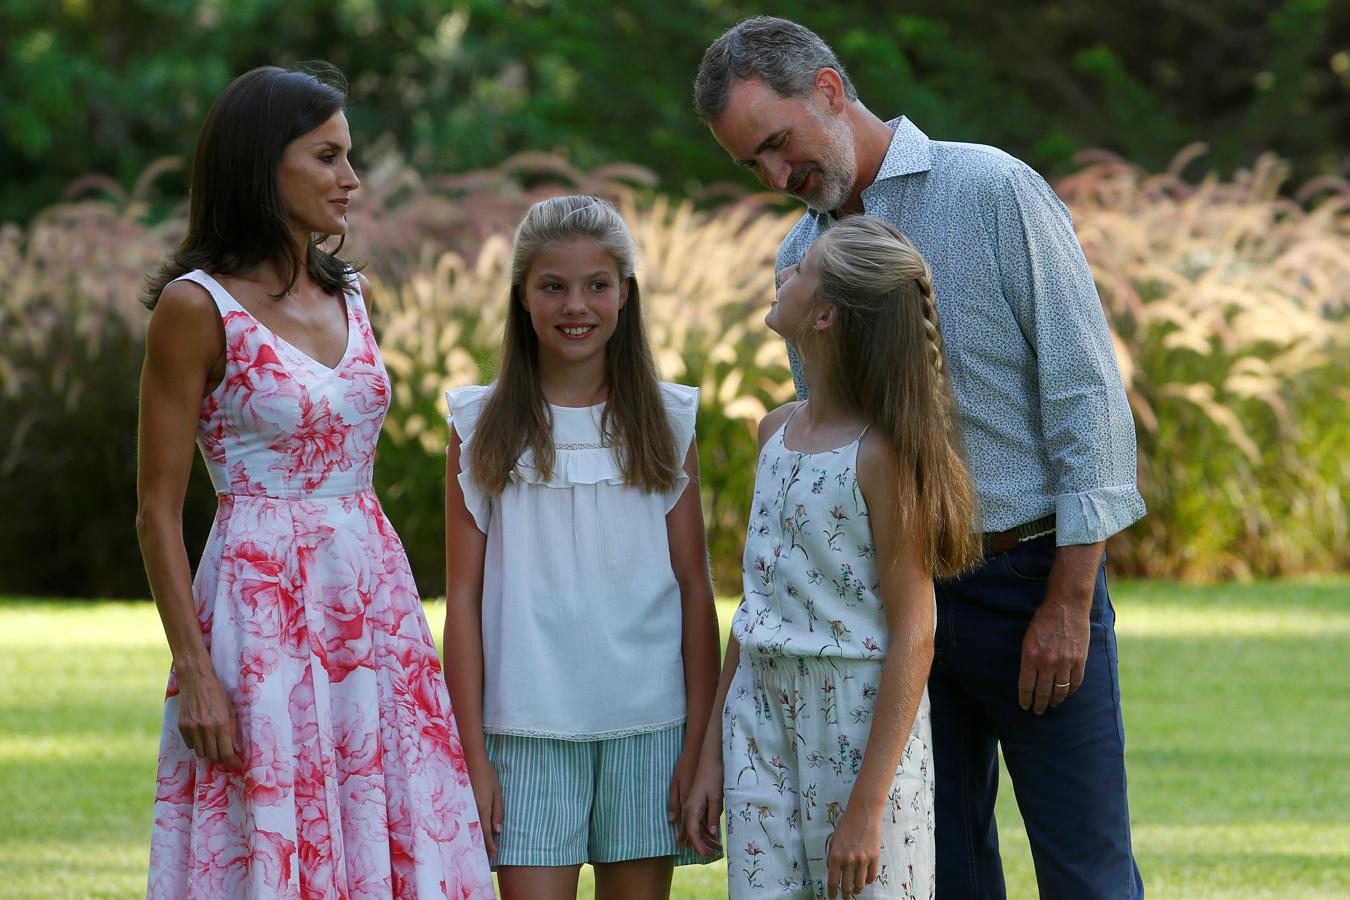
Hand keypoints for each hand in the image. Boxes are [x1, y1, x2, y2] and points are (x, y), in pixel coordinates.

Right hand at [175, 663, 242, 769]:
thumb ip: (231, 730)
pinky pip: (190, 745)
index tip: (237, 766)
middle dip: (221, 758)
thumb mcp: (230, 710)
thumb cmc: (217, 693)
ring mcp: (192, 728)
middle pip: (213, 756)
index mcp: (221, 724)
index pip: (226, 753)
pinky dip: (197, 744)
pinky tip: (201, 735)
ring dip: (208, 751)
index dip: (232, 763)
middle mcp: (205, 729)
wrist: (196, 679)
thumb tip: (234, 749)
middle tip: (226, 755)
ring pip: (200, 753)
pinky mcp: (181, 726)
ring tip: (213, 743)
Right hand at [466, 755, 503, 856]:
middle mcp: (472, 811)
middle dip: (481, 845)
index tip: (493, 855)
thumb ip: (498, 812)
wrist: (471, 762)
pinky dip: (469, 828)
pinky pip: (466, 820)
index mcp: (483, 809)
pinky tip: (470, 833)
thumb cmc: (487, 776)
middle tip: (485, 857)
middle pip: (477, 833)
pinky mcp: (461, 804)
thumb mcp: (498, 793)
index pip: (486, 832)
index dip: (490, 845)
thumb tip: (498, 831)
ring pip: (470, 828)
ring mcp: (465, 808)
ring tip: (479, 849)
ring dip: (475, 838)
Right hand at [677, 749, 722, 856]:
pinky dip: (703, 828)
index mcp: (691, 808)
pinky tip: (710, 833)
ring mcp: (689, 803)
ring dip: (703, 837)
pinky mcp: (694, 800)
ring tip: (715, 847)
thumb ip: (713, 816)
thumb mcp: (716, 797)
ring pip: (693, 826)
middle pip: (691, 832)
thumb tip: (712, 834)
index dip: (698, 846)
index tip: (706, 856)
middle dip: (700, 845)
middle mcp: (687, 807)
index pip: (692, 833)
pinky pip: (696, 819)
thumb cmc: (712, 776)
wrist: (708, 758)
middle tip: (711, 855)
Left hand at [826, 802, 881, 898]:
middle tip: (845, 898)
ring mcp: (862, 860)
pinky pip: (872, 876)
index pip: (832, 881)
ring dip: (857, 890)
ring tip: (856, 891)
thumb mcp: (833, 840)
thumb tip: (831, 870)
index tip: (832, 898)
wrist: (863, 812)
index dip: (832, 892)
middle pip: (846, 886)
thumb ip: (831, 856)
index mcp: (835, 856)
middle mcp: (848, 861)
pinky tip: (866, 880)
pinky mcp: (874, 857)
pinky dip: (868, 881)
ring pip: (860, 884)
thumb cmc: (846, 824)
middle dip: (845, 895)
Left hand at [1018, 596, 1089, 714]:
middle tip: (1037, 711)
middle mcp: (1047, 662)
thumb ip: (1028, 659)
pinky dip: (1069, 691)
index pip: (1026, 686)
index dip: (1025, 699)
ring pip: (1059, 690)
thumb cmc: (1043, 620)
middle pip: (1043, 692)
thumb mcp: (1028, 638)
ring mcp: (1065, 662)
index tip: (1025, 706)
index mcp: (1030, 656)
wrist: (1066, 606)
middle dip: (1039, 704)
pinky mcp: (1080, 660)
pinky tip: (1065, 694)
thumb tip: (1028, 679)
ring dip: (1054, 701)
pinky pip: (1075, 683)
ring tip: (1051, 705)